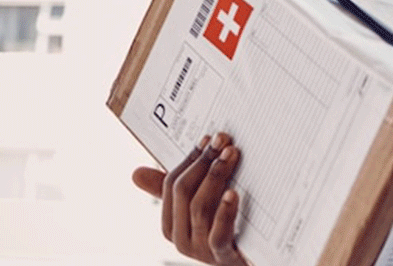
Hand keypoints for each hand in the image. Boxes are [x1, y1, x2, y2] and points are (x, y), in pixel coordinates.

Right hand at [131, 133, 248, 265]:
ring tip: (231, 156)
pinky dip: (225, 211)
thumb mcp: (202, 208)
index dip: (190, 159)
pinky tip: (233, 193)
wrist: (257, 259)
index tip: (209, 138)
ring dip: (215, 177)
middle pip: (183, 193)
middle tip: (224, 141)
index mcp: (171, 224)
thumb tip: (136, 173)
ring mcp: (200, 250)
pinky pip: (219, 234)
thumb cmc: (227, 230)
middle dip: (203, 162)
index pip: (172, 185)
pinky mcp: (222, 257)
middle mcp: (181, 239)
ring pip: (199, 208)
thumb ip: (176, 190)